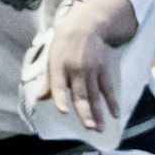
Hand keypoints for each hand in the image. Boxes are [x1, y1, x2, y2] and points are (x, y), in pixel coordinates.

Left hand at [42, 0, 133, 130]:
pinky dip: (112, 101)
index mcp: (58, 67)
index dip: (60, 98)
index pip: (58, 86)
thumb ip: (48, 82)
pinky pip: (108, 88)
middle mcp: (75, 70)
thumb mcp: (51, 60)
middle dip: (84, 112)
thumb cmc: (62, 46)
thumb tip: (39, 99)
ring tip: (99, 128)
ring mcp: (91, 70)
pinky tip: (115, 114)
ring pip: (95, 95)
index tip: (63, 111)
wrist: (84, 26)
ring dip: (98, 113)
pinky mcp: (103, 69)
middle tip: (89, 127)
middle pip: (80, 94)